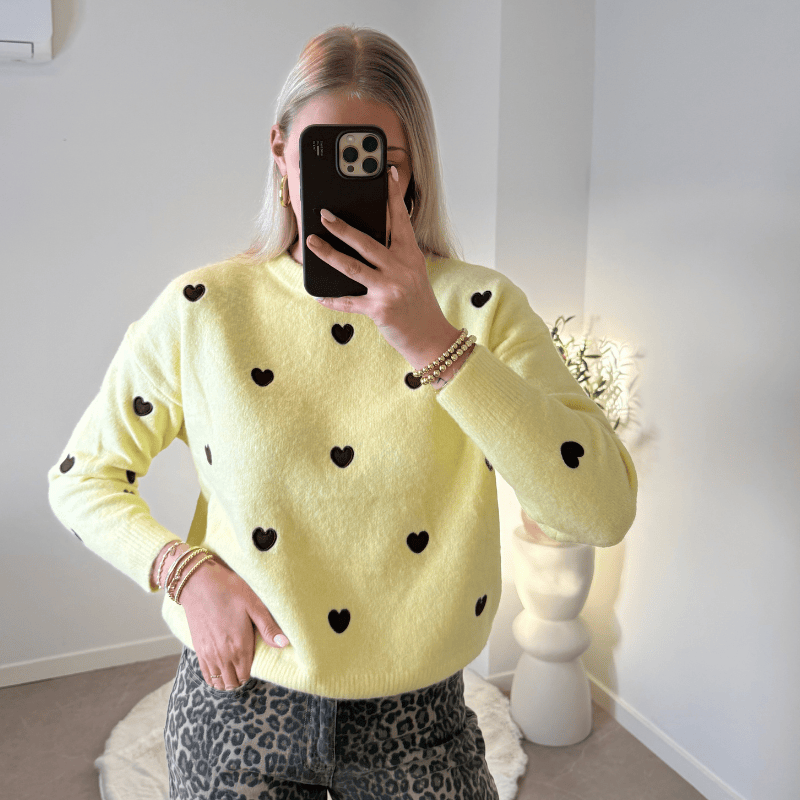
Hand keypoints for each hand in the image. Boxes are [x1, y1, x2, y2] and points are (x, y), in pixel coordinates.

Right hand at [178, 557, 288, 689]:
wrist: (198, 582)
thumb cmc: (229, 590)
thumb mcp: (254, 604)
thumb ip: (269, 627)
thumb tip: (285, 644)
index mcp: (240, 646)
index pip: (246, 675)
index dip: (252, 672)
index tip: (256, 663)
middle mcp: (223, 655)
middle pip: (233, 682)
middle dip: (240, 679)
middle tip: (247, 667)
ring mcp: (208, 654)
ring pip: (218, 682)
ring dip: (227, 680)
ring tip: (234, 670)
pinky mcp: (198, 649)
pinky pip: (206, 674)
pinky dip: (213, 677)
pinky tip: (220, 670)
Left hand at [307, 165, 451, 361]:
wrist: (430, 338)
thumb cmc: (418, 303)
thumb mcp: (413, 274)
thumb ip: (395, 256)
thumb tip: (362, 239)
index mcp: (411, 256)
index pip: (401, 220)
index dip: (393, 196)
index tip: (386, 173)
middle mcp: (401, 269)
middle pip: (367, 242)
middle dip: (342, 227)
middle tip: (323, 215)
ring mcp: (390, 289)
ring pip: (352, 267)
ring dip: (329, 254)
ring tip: (312, 243)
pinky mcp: (379, 310)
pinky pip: (349, 302)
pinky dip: (332, 299)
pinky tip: (318, 294)